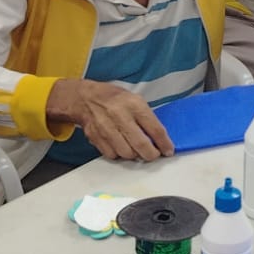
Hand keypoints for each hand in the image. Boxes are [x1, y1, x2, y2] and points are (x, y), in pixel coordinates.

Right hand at [46, 78, 173, 161]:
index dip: (164, 144)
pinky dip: (119, 155)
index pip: (155, 129)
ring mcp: (106, 127)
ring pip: (127, 153)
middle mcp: (120, 116)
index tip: (168, 150)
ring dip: (134, 155)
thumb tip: (161, 139)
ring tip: (137, 150)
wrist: (85, 98)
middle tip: (154, 154)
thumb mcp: (136, 101)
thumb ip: (148, 119)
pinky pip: (112, 154)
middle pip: (141, 145)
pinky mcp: (95, 137)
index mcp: (134, 105)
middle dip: (151, 154)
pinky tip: (121, 147)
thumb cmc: (115, 99)